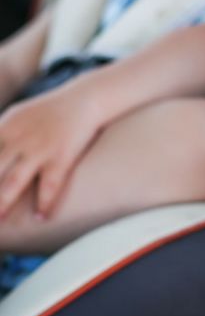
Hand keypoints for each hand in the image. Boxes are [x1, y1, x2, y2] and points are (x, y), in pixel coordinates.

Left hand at [0, 87, 99, 217]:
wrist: (85, 98)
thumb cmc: (48, 110)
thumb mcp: (16, 116)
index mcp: (4, 129)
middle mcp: (18, 139)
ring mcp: (40, 149)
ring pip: (14, 181)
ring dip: (4, 202)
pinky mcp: (62, 156)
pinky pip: (51, 184)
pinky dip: (45, 202)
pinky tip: (42, 217)